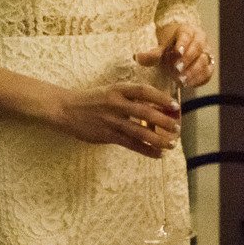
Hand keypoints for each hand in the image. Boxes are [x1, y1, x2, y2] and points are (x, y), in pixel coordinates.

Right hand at [51, 83, 181, 158]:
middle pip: (145, 112)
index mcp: (118, 90)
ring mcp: (111, 120)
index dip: (161, 98)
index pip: (144, 91)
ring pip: (139, 131)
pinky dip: (145, 150)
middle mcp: (116, 103)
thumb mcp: (111, 91)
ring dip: (157, 139)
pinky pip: (130, 144)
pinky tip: (157, 154)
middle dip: (164, 121)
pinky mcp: (107, 135)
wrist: (66, 109)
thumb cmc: (93, 100)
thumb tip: (156, 107)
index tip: (175, 105)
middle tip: (177, 128)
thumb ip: (130, 98)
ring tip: (171, 144)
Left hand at [134, 22, 214, 89]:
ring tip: (181, 80)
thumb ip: (152, 54)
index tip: (177, 53)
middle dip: (187, 60)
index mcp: (188, 31)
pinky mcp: (209, 65)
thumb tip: (137, 57)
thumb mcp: (160, 47)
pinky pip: (207, 73)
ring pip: (204, 61)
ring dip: (193, 72)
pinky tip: (187, 84)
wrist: (179, 49)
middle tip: (177, 70)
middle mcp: (201, 40)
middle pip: (198, 49)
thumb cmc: (169, 46)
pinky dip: (198, 79)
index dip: (183, 44)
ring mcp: (207, 52)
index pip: (187, 35)